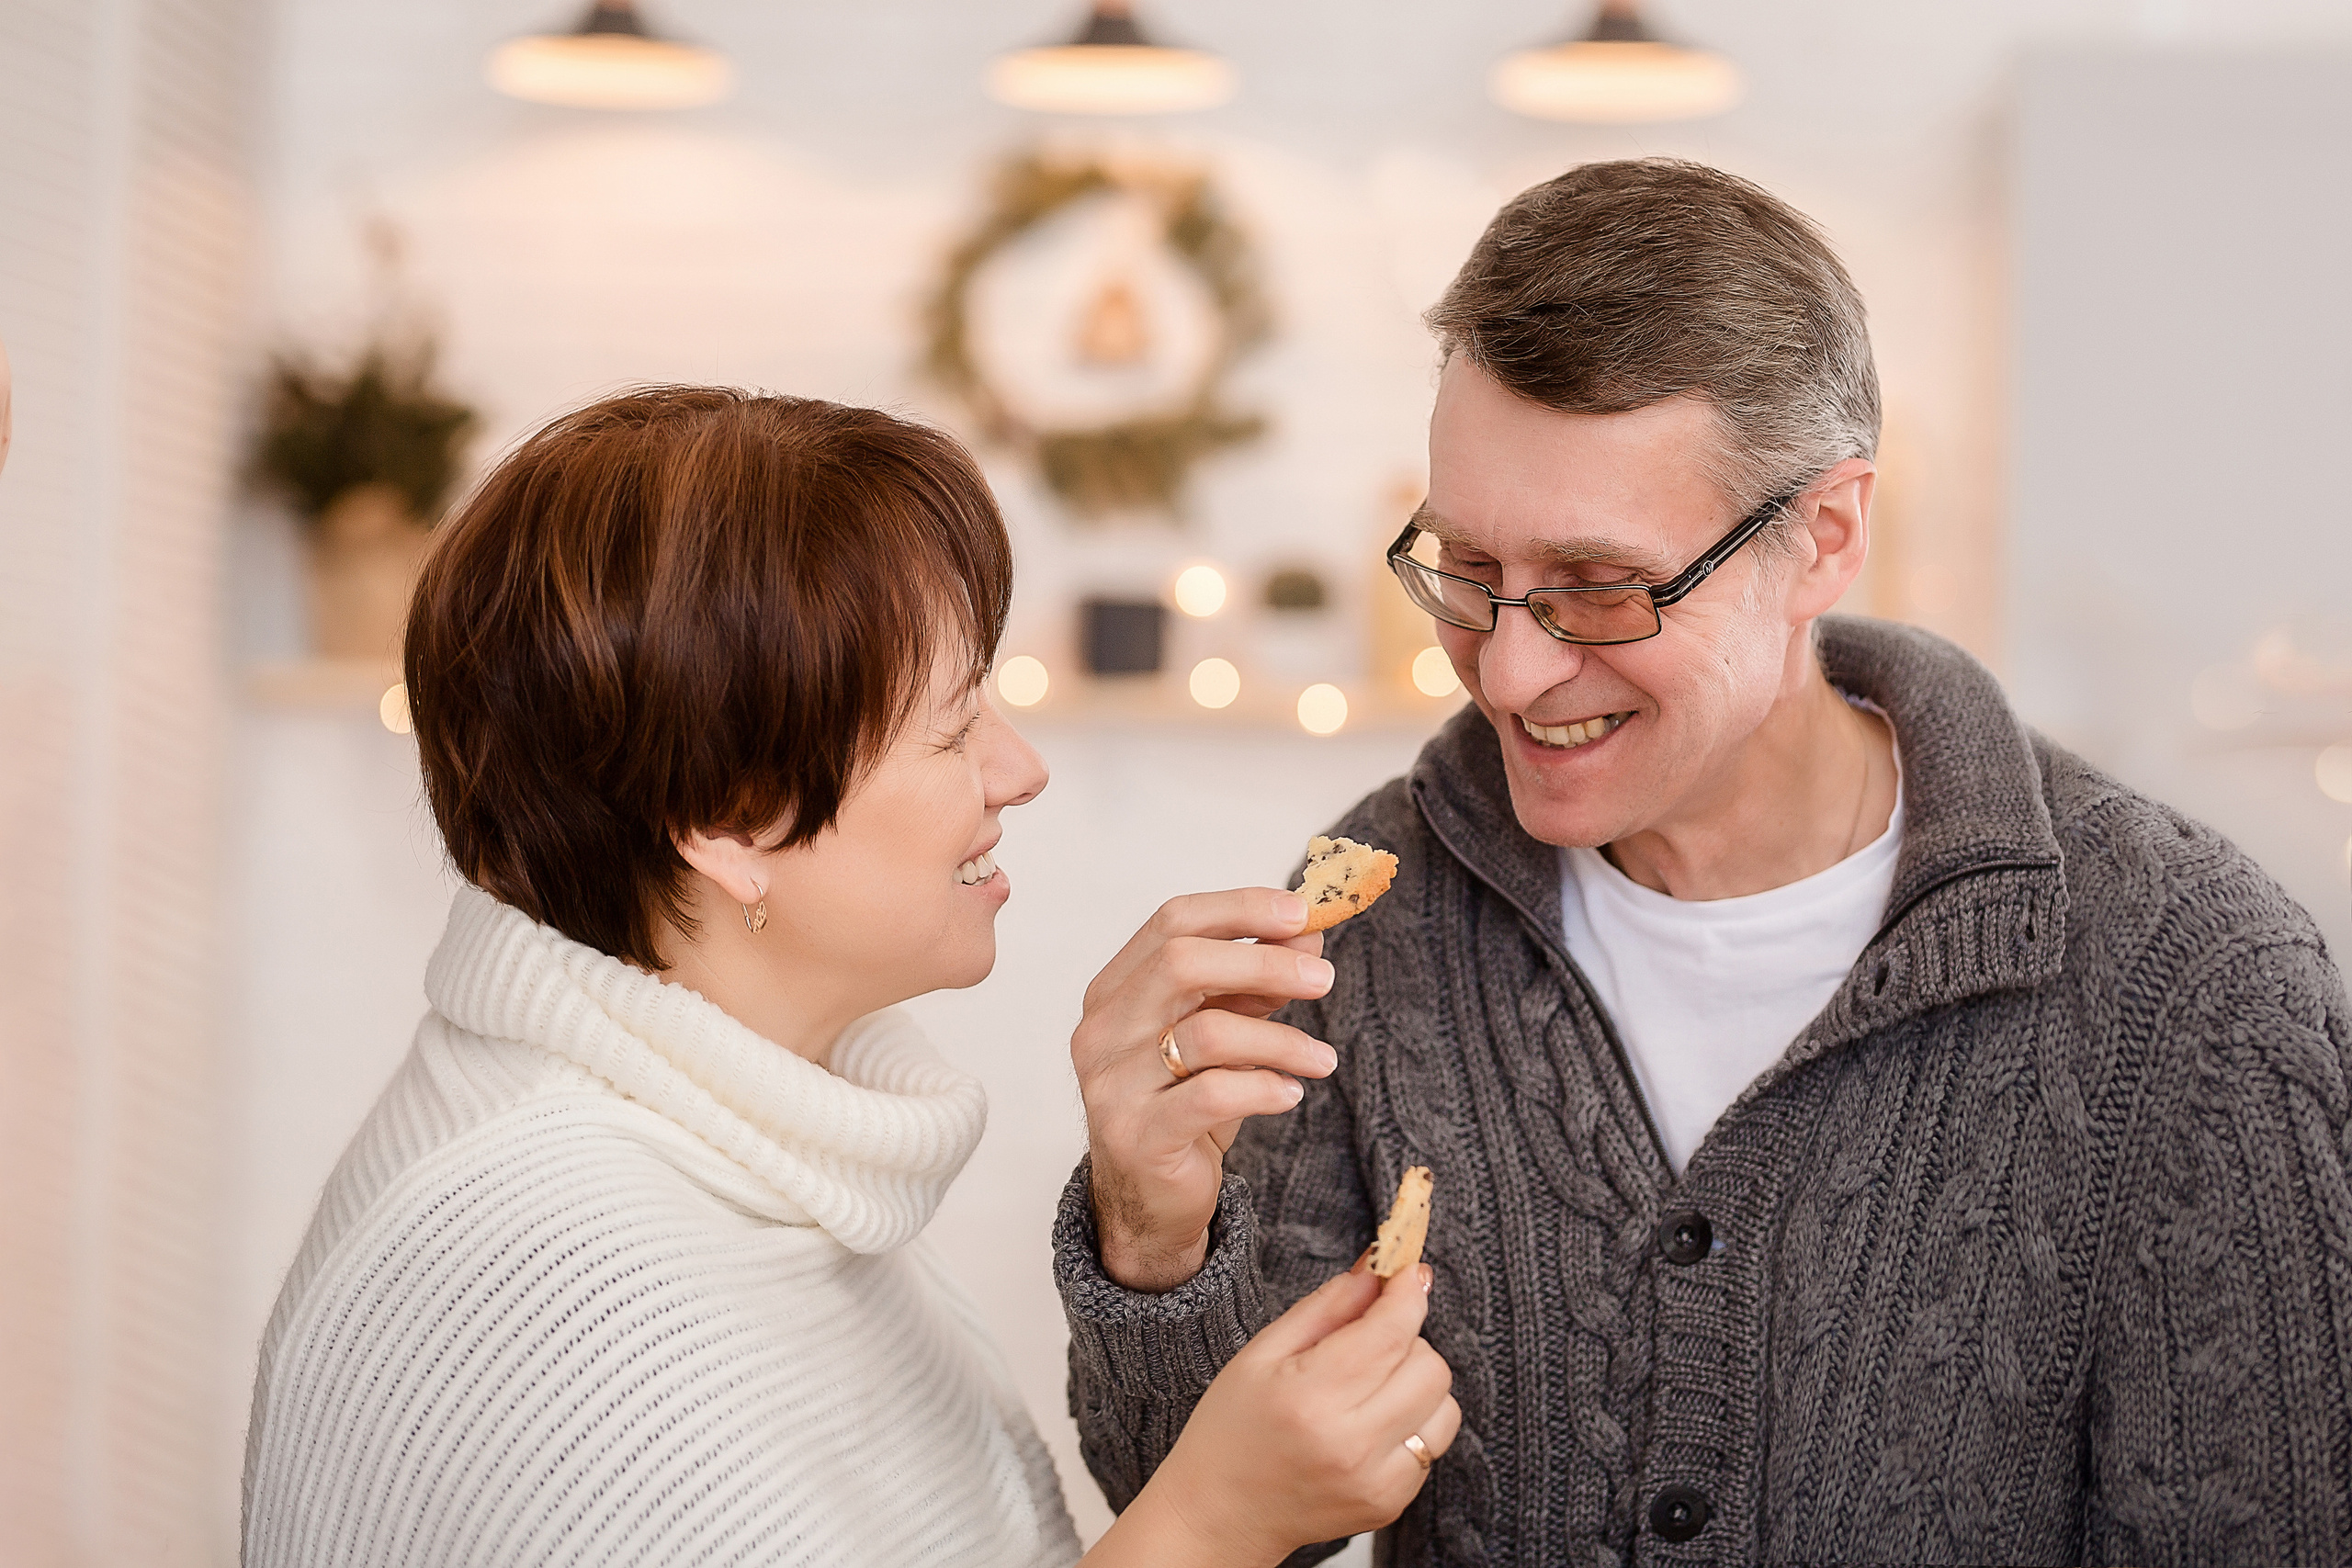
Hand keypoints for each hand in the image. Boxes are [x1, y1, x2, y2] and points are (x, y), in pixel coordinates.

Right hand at [1074, 889, 1335, 1291]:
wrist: (1148, 1200)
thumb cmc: (1183, 1105)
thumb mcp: (1220, 1034)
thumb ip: (1253, 984)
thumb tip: (1308, 932)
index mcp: (1115, 989)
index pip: (1172, 921)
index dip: (1240, 908)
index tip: (1301, 910)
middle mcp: (1102, 1029)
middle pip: (1181, 962)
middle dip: (1263, 962)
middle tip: (1323, 979)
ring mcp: (1113, 1082)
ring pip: (1206, 1033)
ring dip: (1280, 1040)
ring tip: (1322, 1059)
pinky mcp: (1138, 1134)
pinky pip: (1212, 1095)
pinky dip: (1264, 1088)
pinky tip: (1291, 1094)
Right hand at [1136, 1264, 1460, 1563]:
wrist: (1220, 1513)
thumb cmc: (1232, 1427)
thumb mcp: (1263, 1352)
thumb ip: (1328, 1305)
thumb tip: (1379, 1269)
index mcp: (1312, 1398)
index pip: (1391, 1332)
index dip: (1408, 1292)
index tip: (1408, 1272)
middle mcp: (1352, 1444)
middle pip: (1430, 1367)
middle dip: (1408, 1338)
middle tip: (1370, 1340)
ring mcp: (1376, 1481)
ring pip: (1444, 1406)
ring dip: (1417, 1382)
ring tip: (1370, 1387)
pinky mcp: (1391, 1503)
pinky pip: (1435, 1443)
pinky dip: (1413, 1422)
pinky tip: (1370, 1424)